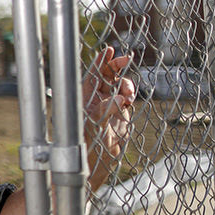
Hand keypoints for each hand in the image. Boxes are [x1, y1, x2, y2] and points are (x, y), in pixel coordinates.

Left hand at [83, 46, 135, 189]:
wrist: (94, 165)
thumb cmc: (86, 146)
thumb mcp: (94, 126)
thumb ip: (105, 111)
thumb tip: (118, 99)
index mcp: (84, 99)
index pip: (92, 75)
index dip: (100, 62)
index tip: (109, 50)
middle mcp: (96, 100)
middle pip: (107, 76)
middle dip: (116, 66)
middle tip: (126, 59)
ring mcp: (109, 106)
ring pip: (119, 86)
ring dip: (125, 84)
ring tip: (127, 95)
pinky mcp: (120, 115)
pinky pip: (126, 98)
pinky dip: (130, 94)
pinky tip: (129, 100)